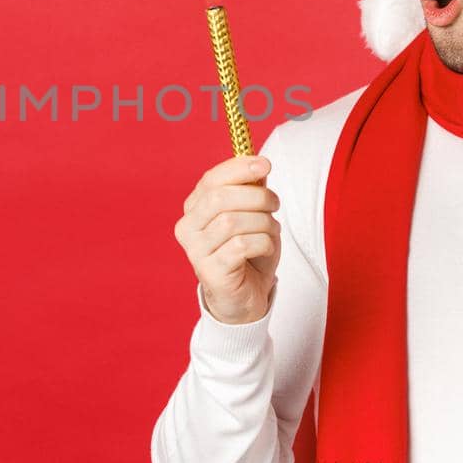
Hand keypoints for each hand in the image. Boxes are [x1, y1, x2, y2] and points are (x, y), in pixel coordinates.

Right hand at [174, 155, 279, 324]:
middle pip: (219, 198)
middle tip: (275, 204)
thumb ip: (251, 190)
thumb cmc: (248, 253)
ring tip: (272, 230)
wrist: (245, 297)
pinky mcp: (210, 272)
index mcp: (194, 209)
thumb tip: (258, 165)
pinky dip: (262, 242)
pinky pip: (240, 246)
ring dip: (263, 222)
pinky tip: (266, 247)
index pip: (211, 180)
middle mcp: (187, 228)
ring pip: (232, 222)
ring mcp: (196, 251)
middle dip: (256, 196)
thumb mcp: (252, 215)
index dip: (238, 168)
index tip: (265, 164)